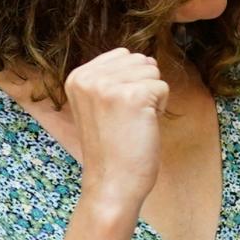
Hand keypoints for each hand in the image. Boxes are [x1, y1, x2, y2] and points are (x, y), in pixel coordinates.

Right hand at [63, 49, 168, 209]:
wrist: (111, 183)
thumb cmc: (112, 148)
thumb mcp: (98, 104)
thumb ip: (112, 79)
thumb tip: (147, 58)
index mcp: (77, 76)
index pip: (123, 55)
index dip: (130, 82)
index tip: (116, 111)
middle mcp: (88, 77)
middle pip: (140, 60)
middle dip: (143, 87)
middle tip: (127, 119)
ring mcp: (109, 86)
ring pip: (153, 72)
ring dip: (152, 97)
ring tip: (134, 122)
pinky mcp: (133, 96)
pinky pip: (163, 87)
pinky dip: (161, 108)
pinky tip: (143, 126)